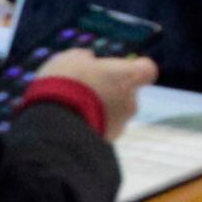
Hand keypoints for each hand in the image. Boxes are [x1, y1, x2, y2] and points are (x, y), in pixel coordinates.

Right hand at [31, 47, 157, 120]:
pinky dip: (89, 125)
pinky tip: (69, 122)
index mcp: (129, 76)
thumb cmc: (66, 84)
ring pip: (113, 114)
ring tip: (71, 107)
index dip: (134, 68)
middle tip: (84, 88)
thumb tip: (87, 59)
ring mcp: (120, 125)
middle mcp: (131, 102)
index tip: (119, 68)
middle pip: (127, 93)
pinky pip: (100, 129)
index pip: (147, 69)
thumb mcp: (70, 60)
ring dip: (98, 110)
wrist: (55, 123)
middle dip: (109, 91)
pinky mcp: (106, 143)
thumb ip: (84, 58)